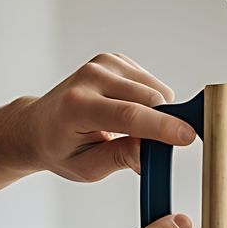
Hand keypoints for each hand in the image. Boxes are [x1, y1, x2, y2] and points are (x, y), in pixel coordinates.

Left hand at [8, 53, 195, 181]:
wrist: (39, 126)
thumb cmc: (60, 148)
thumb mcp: (87, 168)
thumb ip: (121, 159)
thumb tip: (151, 151)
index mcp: (77, 107)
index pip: (129, 115)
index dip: (162, 127)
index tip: (188, 137)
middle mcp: (90, 78)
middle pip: (149, 98)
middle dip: (163, 124)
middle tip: (152, 147)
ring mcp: (102, 63)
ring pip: (155, 89)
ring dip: (156, 112)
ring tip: (131, 130)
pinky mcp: (114, 59)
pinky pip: (150, 82)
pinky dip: (149, 101)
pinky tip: (129, 111)